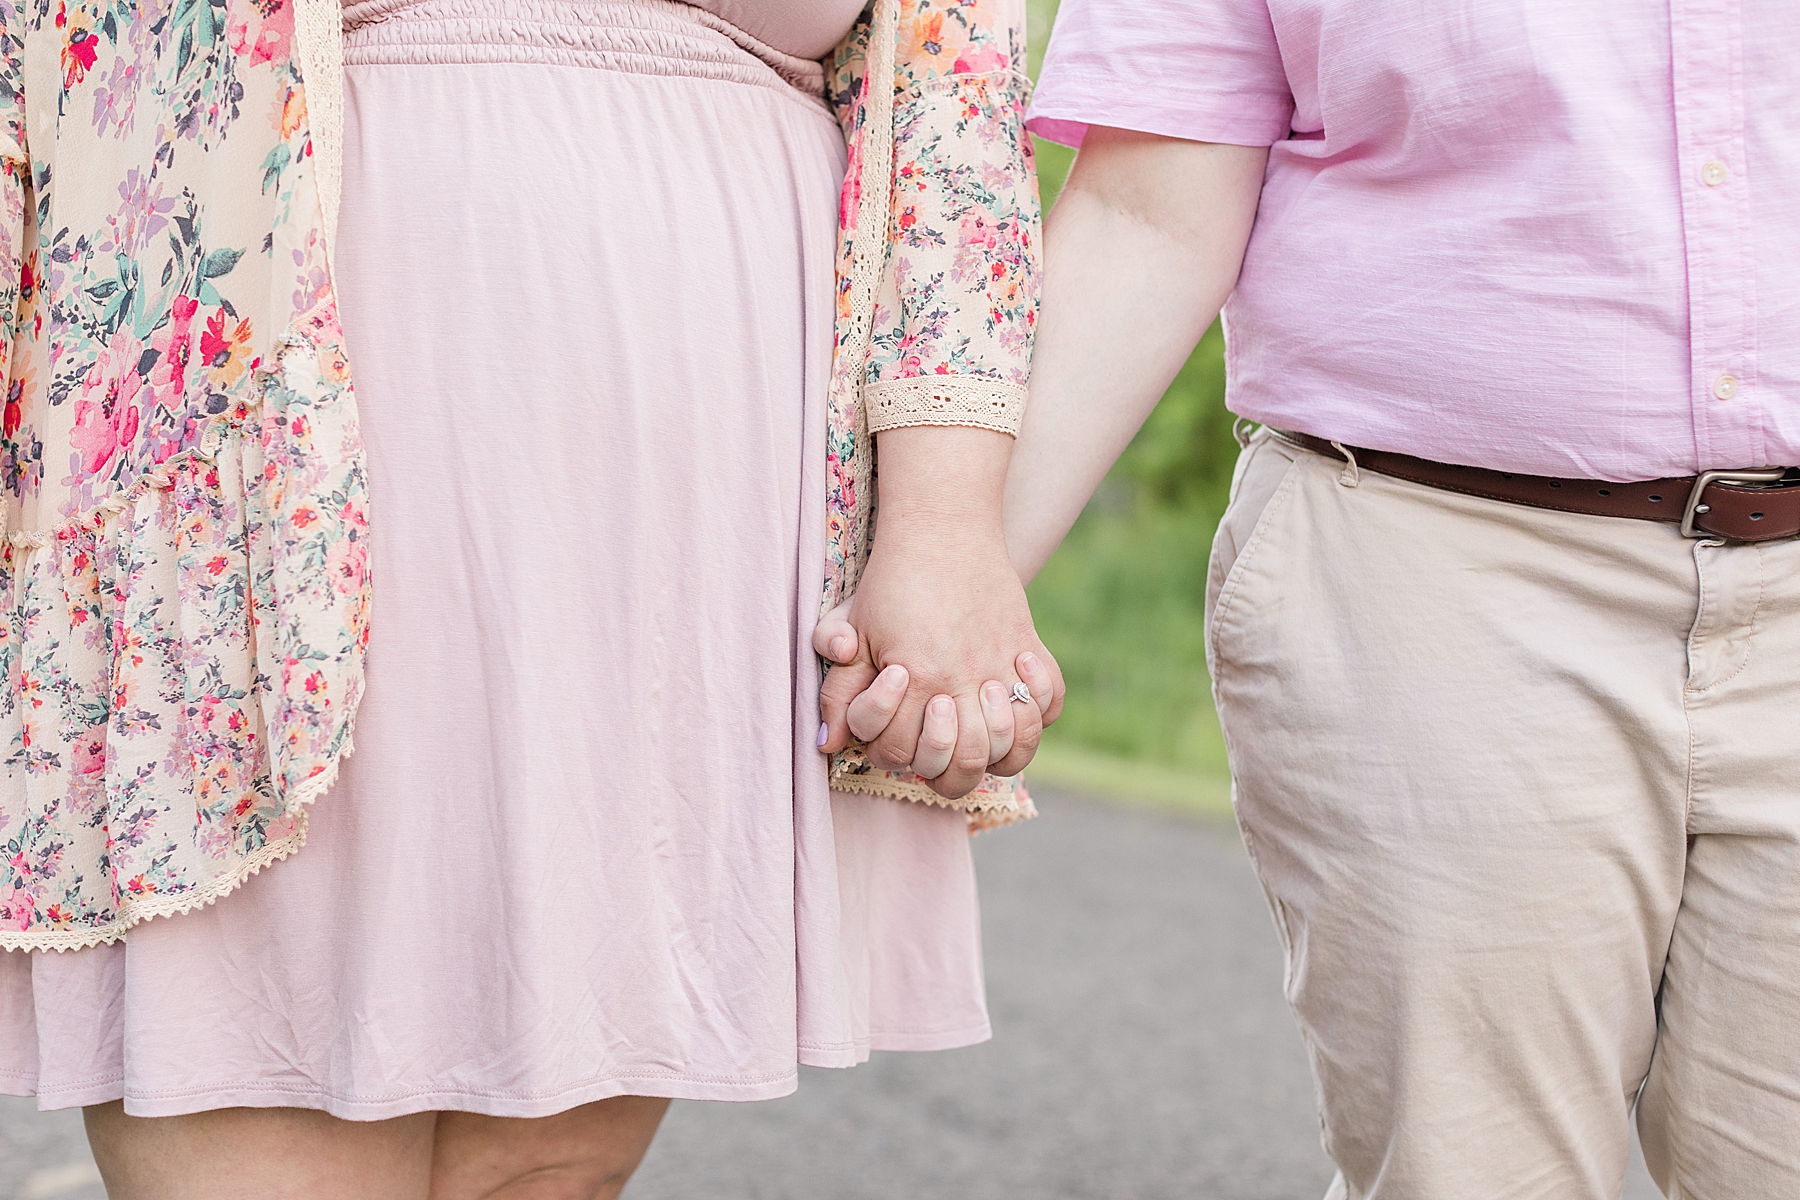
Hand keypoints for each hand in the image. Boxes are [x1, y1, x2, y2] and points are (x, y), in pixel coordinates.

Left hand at [813, 534, 1064, 795]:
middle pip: (965, 765)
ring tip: (971, 718)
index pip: (905, 752)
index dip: (891, 746)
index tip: (893, 705)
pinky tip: (1010, 691)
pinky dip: (1038, 712)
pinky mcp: (1028, 646)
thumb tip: (828, 742)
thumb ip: (840, 692)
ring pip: (1014, 746)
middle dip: (942, 763)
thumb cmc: (891, 579)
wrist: (942, 523)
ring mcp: (1003, 665)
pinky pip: (1051, 703)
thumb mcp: (853, 629)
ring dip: (992, 747)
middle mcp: (966, 679)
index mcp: (919, 677)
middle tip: (932, 726)